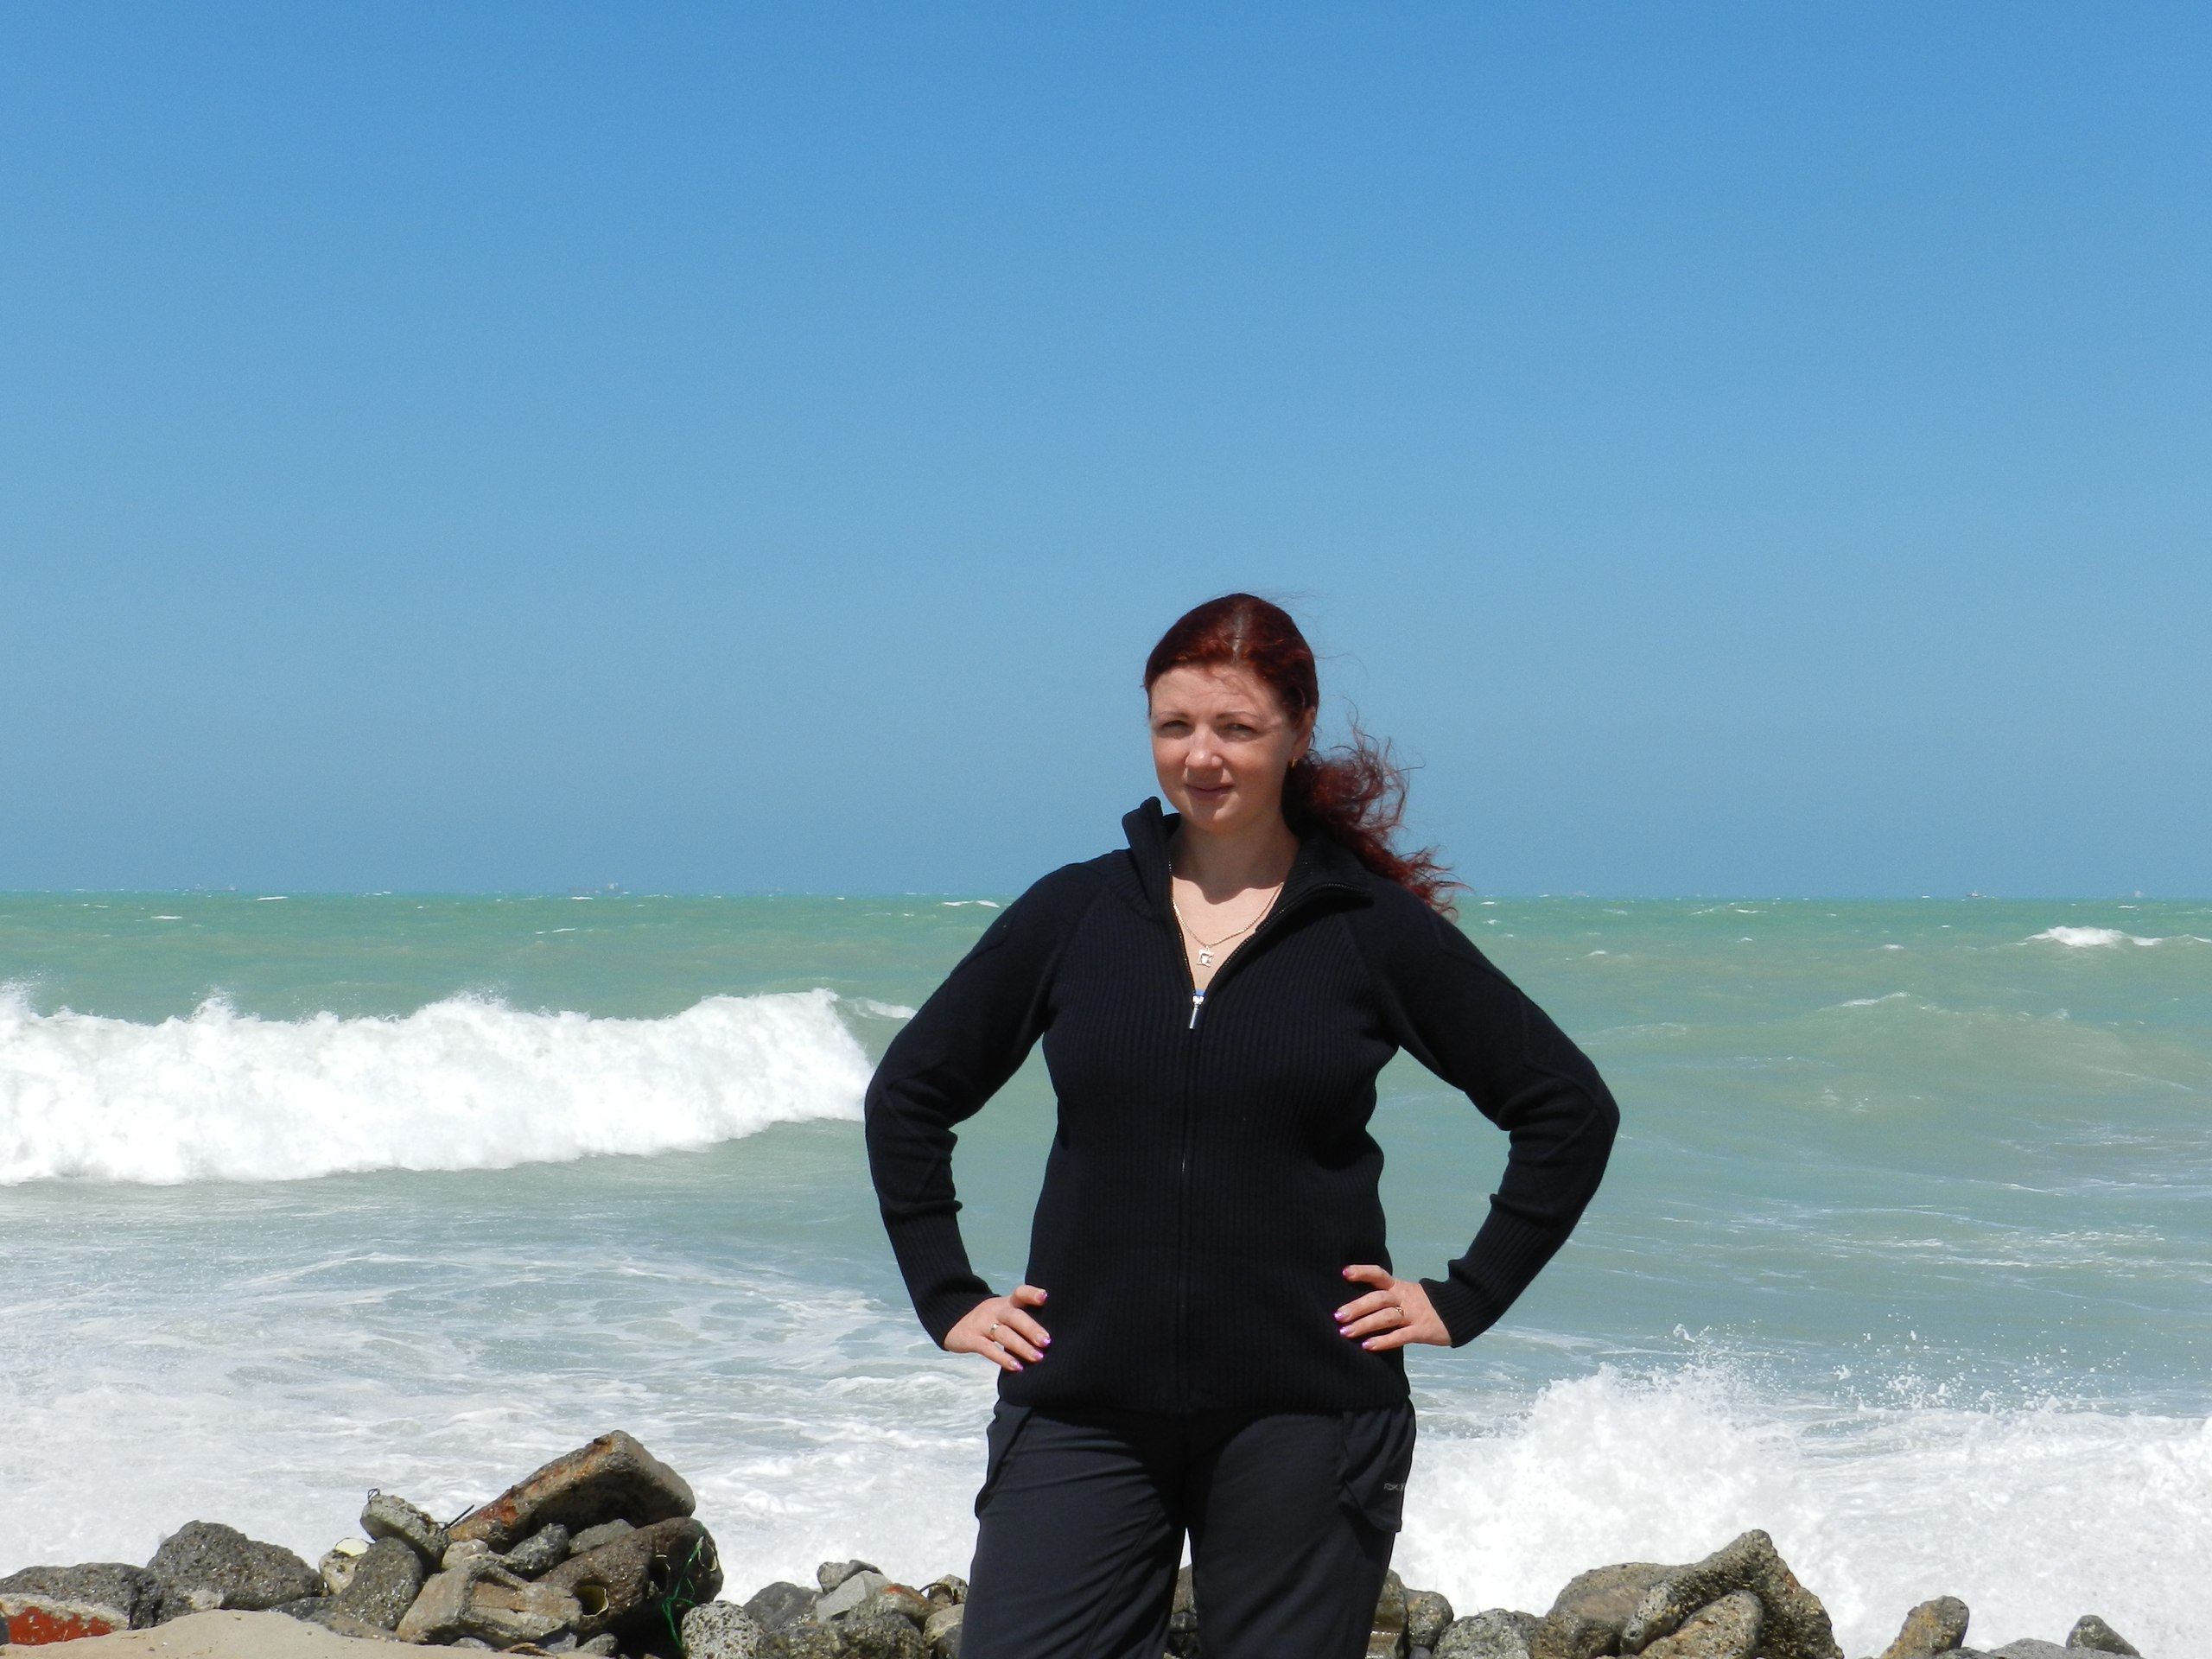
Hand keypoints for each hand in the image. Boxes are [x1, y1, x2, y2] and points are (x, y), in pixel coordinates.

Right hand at [946, 1284, 1050, 1372]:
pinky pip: (988, 1349)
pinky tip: (1017, 1367)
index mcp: (1006, 1303)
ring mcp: (982, 1324)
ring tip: (1038, 1357)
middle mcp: (996, 1311)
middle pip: (1014, 1316)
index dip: (1031, 1293)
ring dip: (1021, 1346)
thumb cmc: (988, 1319)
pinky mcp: (972, 1339)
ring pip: (1003, 1334)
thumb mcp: (1003, 1312)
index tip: (1045, 1296)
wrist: (952, 1319)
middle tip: (1047, 1341)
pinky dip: (1003, 1358)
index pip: (1020, 1293)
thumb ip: (1022, 1318)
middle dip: (1031, 1328)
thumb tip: (1052, 1334)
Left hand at [1335, 1265, 1450, 1350]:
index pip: (1379, 1275)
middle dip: (1357, 1307)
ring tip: (1346, 1332)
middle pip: (1378, 1298)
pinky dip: (1383, 1341)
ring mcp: (1413, 1314)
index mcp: (1399, 1286)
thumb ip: (1387, 1297)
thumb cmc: (1426, 1304)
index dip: (1362, 1272)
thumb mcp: (1406, 1294)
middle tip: (1337, 1316)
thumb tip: (1356, 1304)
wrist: (1460, 1310)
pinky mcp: (1421, 1331)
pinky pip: (1400, 1336)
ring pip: (1386, 1317)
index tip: (1344, 1272)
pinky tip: (1368, 1346)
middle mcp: (1404, 1298)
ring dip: (1364, 1324)